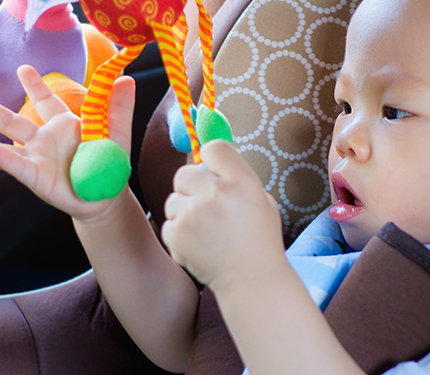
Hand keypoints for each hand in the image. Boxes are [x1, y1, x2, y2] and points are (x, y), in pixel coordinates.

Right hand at [0, 64, 134, 221]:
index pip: (46, 100)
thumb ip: (118, 107)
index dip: (35, 85)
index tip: (22, 69)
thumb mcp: (118, 133)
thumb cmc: (109, 163)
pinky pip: (17, 166)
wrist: (106, 197)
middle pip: (12, 121)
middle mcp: (43, 139)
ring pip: (2, 147)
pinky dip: (4, 159)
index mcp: (62, 124)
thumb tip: (125, 77)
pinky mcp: (36, 178)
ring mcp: (36, 159)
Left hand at [161, 141, 284, 292]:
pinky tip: (198, 246)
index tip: (211, 172)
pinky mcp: (179, 233)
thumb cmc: (259, 240)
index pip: (214, 148)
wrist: (253, 280)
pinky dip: (179, 236)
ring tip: (204, 233)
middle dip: (189, 188)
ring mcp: (195, 213)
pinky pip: (168, 224)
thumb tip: (207, 161)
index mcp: (243, 181)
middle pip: (184, 173)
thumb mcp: (261, 201)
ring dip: (183, 214)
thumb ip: (236, 179)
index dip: (210, 159)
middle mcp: (218, 193)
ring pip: (172, 201)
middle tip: (202, 206)